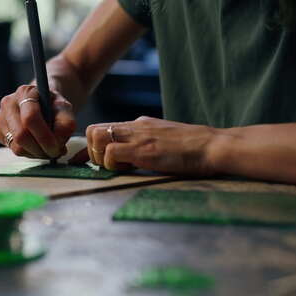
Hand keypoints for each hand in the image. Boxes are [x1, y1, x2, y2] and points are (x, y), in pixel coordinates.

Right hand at [0, 85, 75, 158]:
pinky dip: (29, 153)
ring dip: (36, 153)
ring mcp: (1, 118)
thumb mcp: (65, 109)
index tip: (57, 148)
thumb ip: (66, 123)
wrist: (42, 103)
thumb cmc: (53, 106)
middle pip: (21, 135)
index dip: (44, 137)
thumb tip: (57, 143)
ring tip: (48, 149)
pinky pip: (14, 150)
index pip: (30, 118)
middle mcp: (9, 103)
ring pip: (16, 146)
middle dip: (40, 149)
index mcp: (25, 92)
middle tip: (54, 152)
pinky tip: (37, 146)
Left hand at [85, 116, 217, 175]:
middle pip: (93, 130)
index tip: (82, 161)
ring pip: (96, 137)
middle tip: (107, 166)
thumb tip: (133, 157)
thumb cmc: (194, 148)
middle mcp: (135, 126)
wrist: (212, 145)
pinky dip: (111, 164)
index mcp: (139, 124)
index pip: (103, 128)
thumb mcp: (164, 140)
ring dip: (100, 156)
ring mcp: (138, 137)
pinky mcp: (143, 150)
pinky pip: (111, 153)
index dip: (89, 147)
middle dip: (91, 151)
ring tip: (118, 167)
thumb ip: (147, 143)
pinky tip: (128, 170)